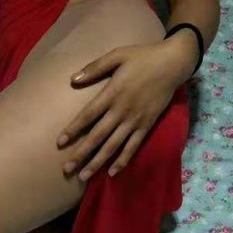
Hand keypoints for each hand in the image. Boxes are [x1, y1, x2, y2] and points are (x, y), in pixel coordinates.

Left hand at [56, 40, 185, 180]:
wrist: (172, 63)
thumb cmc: (143, 57)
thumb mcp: (118, 55)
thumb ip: (95, 67)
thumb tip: (72, 79)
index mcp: (112, 93)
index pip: (88, 115)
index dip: (73, 129)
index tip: (60, 143)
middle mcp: (121, 110)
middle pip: (97, 136)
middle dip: (81, 153)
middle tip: (66, 169)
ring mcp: (135, 120)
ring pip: (113, 146)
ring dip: (97, 162)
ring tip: (83, 177)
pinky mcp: (146, 126)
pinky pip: (133, 147)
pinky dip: (122, 160)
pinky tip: (111, 173)